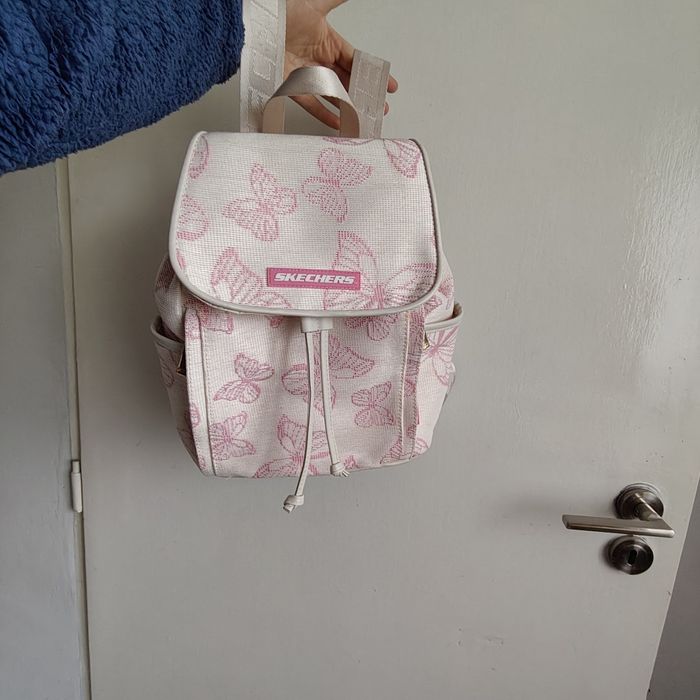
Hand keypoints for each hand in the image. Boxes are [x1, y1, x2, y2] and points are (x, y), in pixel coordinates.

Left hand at [285, 0, 397, 129]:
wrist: (253, 26)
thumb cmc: (280, 12)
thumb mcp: (316, 5)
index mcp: (326, 40)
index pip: (355, 61)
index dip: (372, 73)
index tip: (387, 85)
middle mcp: (317, 59)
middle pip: (346, 80)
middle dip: (364, 95)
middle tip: (378, 107)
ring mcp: (305, 74)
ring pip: (332, 94)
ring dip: (349, 108)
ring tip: (364, 118)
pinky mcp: (291, 87)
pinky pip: (311, 104)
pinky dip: (324, 115)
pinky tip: (339, 123)